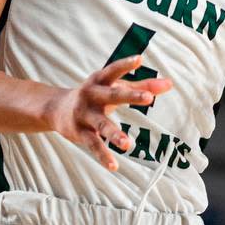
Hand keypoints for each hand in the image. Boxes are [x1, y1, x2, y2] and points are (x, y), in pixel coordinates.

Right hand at [45, 55, 173, 171]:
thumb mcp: (114, 87)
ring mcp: (84, 114)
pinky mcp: (80, 132)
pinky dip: (103, 156)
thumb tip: (169, 84)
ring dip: (114, 134)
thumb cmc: (94, 95)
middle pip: (112, 95)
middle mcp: (91, 95)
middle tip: (148, 98)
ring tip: (127, 144)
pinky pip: (93, 145)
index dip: (126, 64)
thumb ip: (142, 86)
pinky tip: (114, 166)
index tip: (139, 58)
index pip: (114, 70)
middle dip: (130, 96)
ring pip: (101, 124)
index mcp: (100, 81)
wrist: (55, 108)